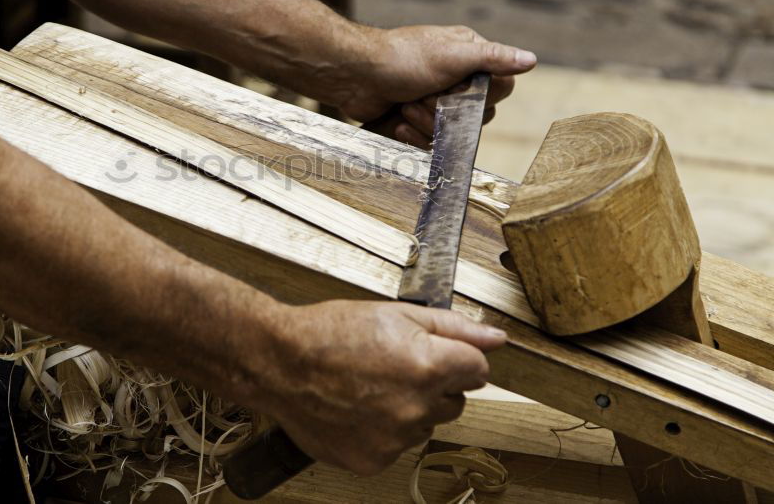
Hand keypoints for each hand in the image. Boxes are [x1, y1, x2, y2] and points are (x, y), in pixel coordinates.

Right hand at [260, 300, 505, 475]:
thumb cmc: (330, 333)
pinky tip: (356, 408)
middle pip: (455, 401)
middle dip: (434, 384)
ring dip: (409, 409)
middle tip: (393, 366)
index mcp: (428, 366)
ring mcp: (395, 439)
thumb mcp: (395, 314)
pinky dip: (382, 431)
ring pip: (425, 425)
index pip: (478, 370)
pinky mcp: (373, 461)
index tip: (431, 353)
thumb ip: (453, 328)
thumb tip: (496, 339)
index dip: (456, 357)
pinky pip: (396, 447)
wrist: (278, 364)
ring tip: (368, 386)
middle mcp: (417, 408)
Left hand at [338, 25, 536, 147]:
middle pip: (477, 114)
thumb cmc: (401, 59)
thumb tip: (531, 60)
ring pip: (452, 131)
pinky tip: (398, 121)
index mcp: (469, 54)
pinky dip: (413, 134)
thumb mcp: (452, 55)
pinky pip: (430, 141)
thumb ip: (493, 58)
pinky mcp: (415, 118)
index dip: (482, 97)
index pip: (501, 87)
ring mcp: (435, 99)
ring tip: (406, 106)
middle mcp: (456, 76)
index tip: (459, 89)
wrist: (353, 76)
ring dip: (426, 124)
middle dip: (447, 113)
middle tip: (423, 96)